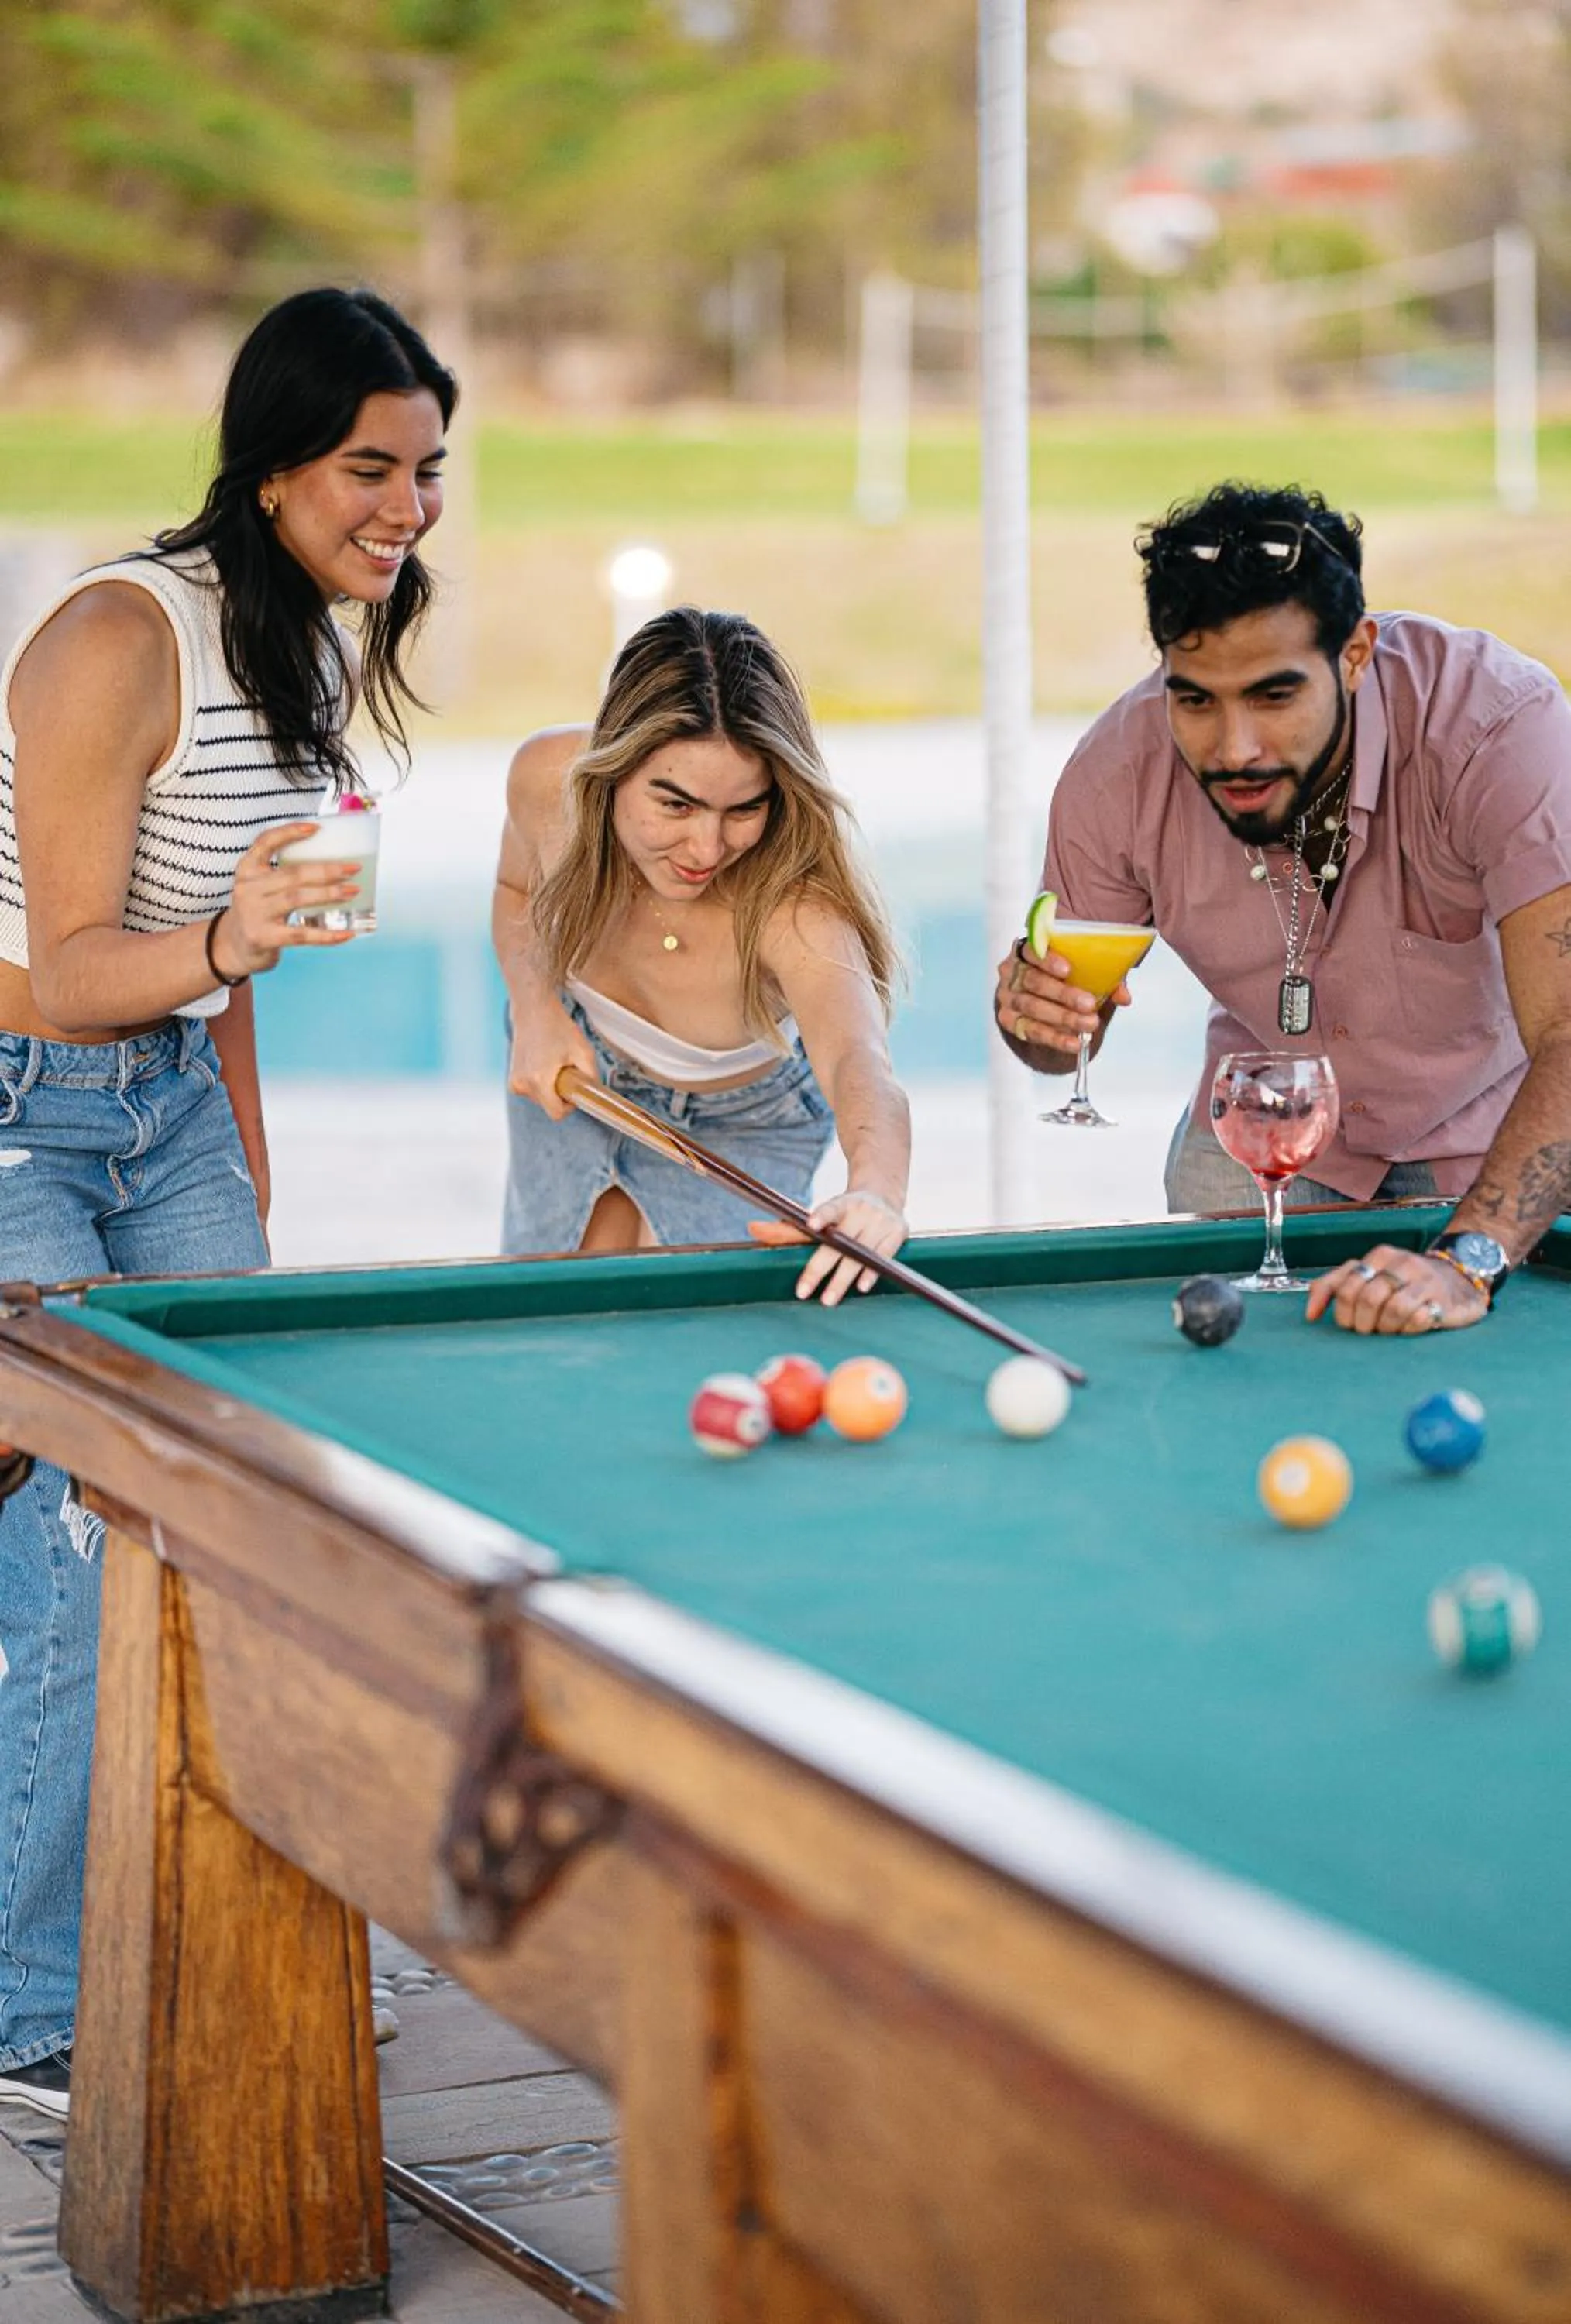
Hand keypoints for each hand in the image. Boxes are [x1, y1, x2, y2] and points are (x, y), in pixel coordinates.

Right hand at [213, 823, 364, 977]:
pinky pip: (301, 934)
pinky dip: (327, 935)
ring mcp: (254, 913)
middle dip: (327, 869)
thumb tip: (333, 866)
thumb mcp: (260, 886)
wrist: (232, 946)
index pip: (265, 842)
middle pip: (293, 873)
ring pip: (297, 898)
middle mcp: (248, 888)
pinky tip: (347, 934)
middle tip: (353, 869)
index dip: (290, 832)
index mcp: (248, 869)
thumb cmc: (257, 910)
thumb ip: (284, 874)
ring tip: (353, 891)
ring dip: (329, 894)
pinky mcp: (263, 937)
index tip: (317, 828)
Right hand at [507, 997, 600, 1118]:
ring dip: (551, 1087)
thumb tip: (595, 1097)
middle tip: (565, 1068)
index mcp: (539, 1081)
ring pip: (542, 1099)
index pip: (557, 1114)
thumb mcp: (584, 1051)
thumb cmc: (558, 1028)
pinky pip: (533, 1092)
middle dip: (561, 1093)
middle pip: (550, 1106)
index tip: (575, 1089)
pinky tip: (543, 1063)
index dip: (570, 1106)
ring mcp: (514, 1083)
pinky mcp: (512, 1080)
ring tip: (553, 1062)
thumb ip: (592, 1078)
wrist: (532, 1010)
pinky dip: (541, 1083)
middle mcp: (522, 1085)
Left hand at [748, 1188, 907, 1305]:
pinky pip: (884, 1256)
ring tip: (828, 1300)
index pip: (831, 1208)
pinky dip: (872, 1273)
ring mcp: (882, 1221)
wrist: (884, 1194)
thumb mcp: (820, 1216)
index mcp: (842, 1203)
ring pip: (862, 1254)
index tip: (812, 1224)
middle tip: (803, 1292)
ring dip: (844, 1278)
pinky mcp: (899, 1232)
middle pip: (841, 1242)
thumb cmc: (844, 1213)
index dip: (823, 1216)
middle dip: (820, 1268)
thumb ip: (789, 1228)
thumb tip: (752, 1228)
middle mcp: (863, 1210)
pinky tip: (861, 1286)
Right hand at [993, 939, 1129, 1056]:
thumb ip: (1102, 978)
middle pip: (1033, 981)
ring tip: (1089, 1024)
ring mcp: (1007, 997)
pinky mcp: (1008, 1021)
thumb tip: (1124, 997)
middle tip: (1089, 1004)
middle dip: (1063, 994)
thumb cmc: (1063, 980)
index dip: (1048, 960)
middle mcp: (1011, 971)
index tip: (1068, 970)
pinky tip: (1074, 1043)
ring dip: (1063, 1017)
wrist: (1040, 1004)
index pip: (1032, 950)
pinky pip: (1031, 1031)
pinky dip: (1055, 1039)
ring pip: (1032, 1007)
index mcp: (1027, 951)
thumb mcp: (1082, 974)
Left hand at [1305, 1246, 1489, 1335]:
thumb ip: (1333, 1286)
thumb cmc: (1403, 1281)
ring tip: (1389, 1330)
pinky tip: (1409, 1328)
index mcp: (1380, 1256)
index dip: (1342, 1313)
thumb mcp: (1368, 1274)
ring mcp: (1425, 1281)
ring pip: (1393, 1310)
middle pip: (1368, 1300)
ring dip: (1386, 1329)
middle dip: (1363, 1323)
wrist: (1459, 1276)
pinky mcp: (1444, 1300)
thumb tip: (1310, 1315)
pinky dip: (1408, 1330)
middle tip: (1368, 1330)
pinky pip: (1419, 1319)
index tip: (1347, 1324)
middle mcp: (1403, 1263)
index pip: (1347, 1287)